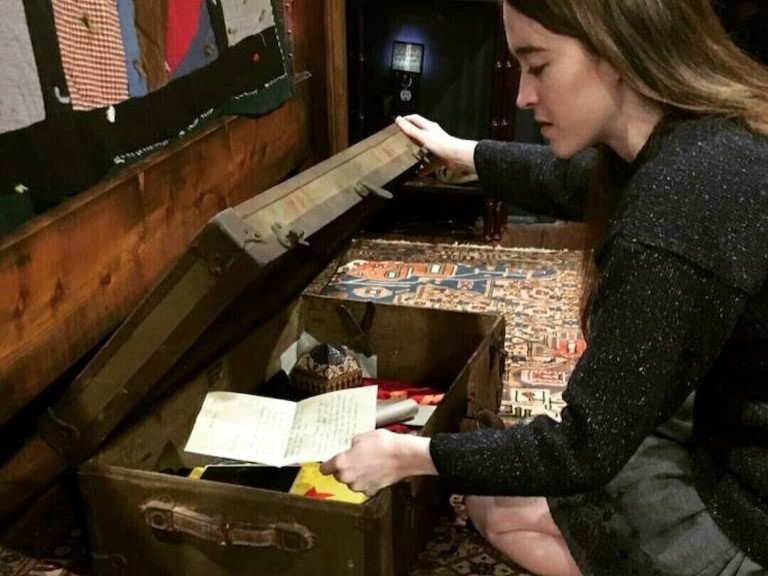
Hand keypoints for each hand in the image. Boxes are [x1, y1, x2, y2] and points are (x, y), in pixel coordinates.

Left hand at [320, 429, 436, 495]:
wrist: (405, 456)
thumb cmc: (384, 444)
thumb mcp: (362, 436)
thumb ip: (351, 445)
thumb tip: (350, 448)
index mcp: (342, 463)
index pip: (324, 469)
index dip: (328, 464)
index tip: (330, 462)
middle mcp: (348, 478)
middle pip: (339, 475)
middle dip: (345, 468)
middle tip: (355, 458)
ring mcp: (360, 486)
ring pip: (352, 482)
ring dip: (357, 475)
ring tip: (368, 463)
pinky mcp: (372, 490)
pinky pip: (365, 486)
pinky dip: (368, 480)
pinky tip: (375, 470)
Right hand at [395, 114, 477, 173]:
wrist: (458, 157)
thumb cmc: (443, 144)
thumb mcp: (422, 136)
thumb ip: (410, 129)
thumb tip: (399, 120)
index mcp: (429, 127)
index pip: (415, 119)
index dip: (406, 119)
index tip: (397, 123)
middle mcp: (433, 136)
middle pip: (419, 134)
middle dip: (410, 136)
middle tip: (400, 140)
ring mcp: (436, 147)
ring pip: (424, 149)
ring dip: (417, 153)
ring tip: (407, 157)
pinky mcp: (440, 158)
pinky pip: (430, 164)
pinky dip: (424, 168)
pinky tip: (418, 172)